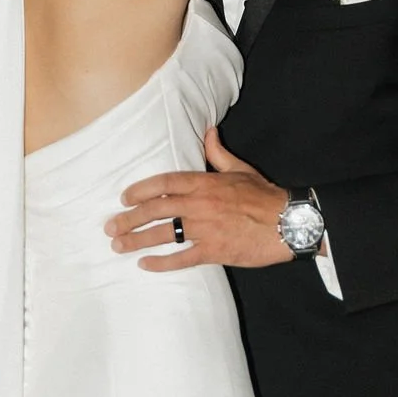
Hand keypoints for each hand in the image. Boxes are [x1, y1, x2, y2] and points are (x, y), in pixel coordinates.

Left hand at [104, 127, 291, 271]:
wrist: (288, 222)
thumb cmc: (264, 195)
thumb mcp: (240, 168)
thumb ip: (218, 152)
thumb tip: (208, 131)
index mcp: (205, 182)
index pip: (164, 182)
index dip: (140, 189)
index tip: (124, 198)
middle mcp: (200, 204)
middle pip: (156, 209)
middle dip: (129, 218)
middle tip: (110, 226)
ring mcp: (206, 228)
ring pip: (163, 234)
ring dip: (137, 240)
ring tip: (118, 245)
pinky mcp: (214, 251)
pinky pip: (182, 258)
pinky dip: (161, 263)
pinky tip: (145, 265)